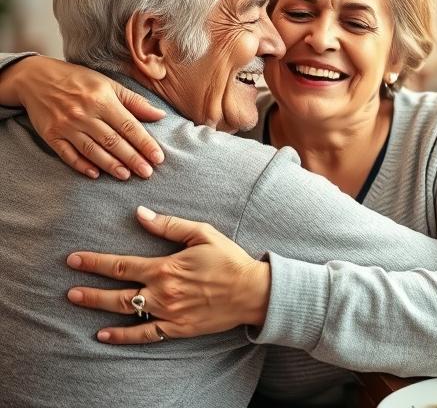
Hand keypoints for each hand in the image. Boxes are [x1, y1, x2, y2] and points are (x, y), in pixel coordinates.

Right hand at [5, 56, 164, 178]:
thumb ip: (134, 101)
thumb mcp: (108, 84)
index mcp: (102, 100)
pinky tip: (95, 174)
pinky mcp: (50, 135)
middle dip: (132, 159)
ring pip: (92, 150)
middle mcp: (84, 114)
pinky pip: (67, 154)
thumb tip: (160, 115)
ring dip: (110, 165)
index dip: (145, 143)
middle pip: (112, 141)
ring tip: (126, 176)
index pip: (129, 126)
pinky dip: (81, 165)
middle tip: (147, 173)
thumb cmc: (78, 80)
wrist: (35, 78)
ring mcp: (66, 126)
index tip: (158, 158)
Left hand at [65, 206, 269, 344]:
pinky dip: (123, 336)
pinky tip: (104, 335)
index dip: (95, 262)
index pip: (121, 265)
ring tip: (79, 303)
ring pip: (126, 312)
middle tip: (69, 289)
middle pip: (117, 292)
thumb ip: (169, 225)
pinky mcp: (177, 328)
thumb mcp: (203, 234)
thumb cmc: (229, 260)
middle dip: (90, 290)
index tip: (75, 259)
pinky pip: (145, 334)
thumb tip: (140, 215)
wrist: (252, 292)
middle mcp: (162, 292)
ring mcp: (168, 313)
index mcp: (166, 267)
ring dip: (99, 308)